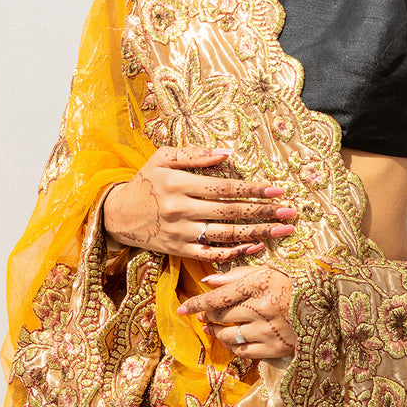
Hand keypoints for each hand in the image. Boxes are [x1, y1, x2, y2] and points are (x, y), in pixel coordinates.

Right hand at [101, 147, 296, 263]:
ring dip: (257, 233)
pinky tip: (256, 246)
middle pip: (230, 212)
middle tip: (290, 212)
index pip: (224, 188)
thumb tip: (227, 153)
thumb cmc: (145, 182)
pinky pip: (211, 253)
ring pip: (225, 234)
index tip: (277, 190)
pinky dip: (235, 252)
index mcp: (178, 183)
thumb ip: (194, 154)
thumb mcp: (163, 158)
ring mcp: (180, 232)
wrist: (117, 215)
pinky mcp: (179, 250)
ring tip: (282, 231)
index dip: (253, 190)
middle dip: (263, 212)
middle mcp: (180, 209)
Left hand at [177, 264, 296, 359]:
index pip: (218, 296)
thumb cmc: (295, 285)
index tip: (182, 309)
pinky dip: (235, 347)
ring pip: (228, 336)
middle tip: (205, 317)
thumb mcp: (269, 272)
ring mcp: (268, 330)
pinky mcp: (275, 349)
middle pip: (221, 315)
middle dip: (208, 316)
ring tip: (216, 329)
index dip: (197, 304)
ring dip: (218, 334)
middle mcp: (262, 307)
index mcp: (260, 283)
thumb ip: (237, 275)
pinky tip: (236, 340)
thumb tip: (207, 282)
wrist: (328, 307)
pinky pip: (243, 352)